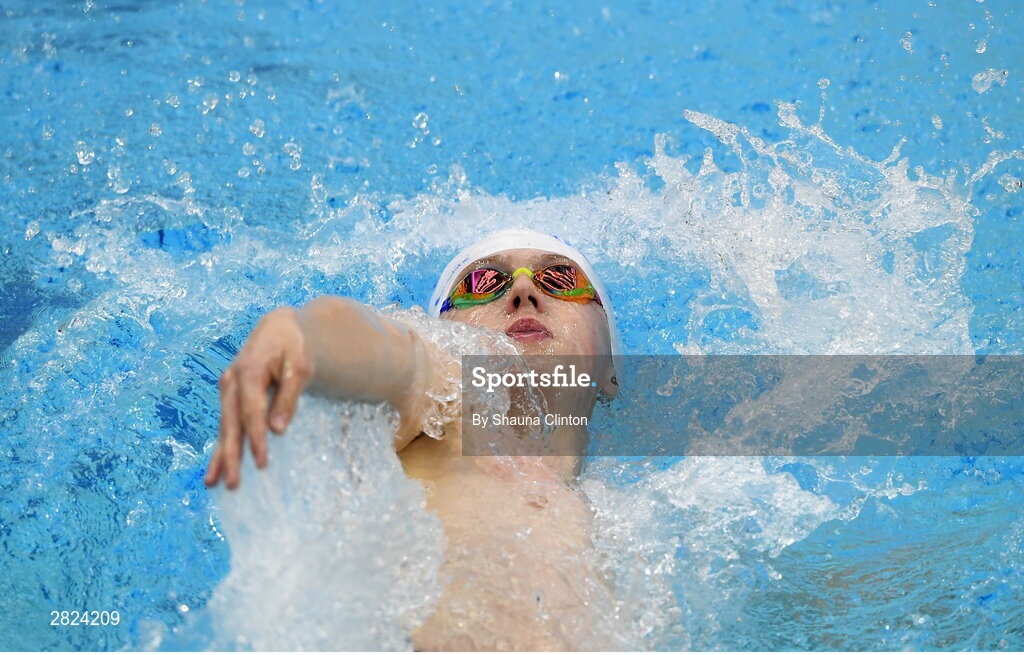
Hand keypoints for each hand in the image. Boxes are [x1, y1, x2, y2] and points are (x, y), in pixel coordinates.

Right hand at [204, 306, 312, 488]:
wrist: (278, 328)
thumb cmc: (294, 347)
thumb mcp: (300, 367)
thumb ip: (289, 397)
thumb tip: (277, 429)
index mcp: (248, 371)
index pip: (252, 413)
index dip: (257, 439)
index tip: (262, 463)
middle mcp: (231, 381)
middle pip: (231, 424)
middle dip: (231, 455)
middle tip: (233, 484)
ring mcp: (227, 389)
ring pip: (224, 427)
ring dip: (219, 456)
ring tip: (212, 483)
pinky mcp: (229, 396)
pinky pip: (225, 424)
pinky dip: (220, 446)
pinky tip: (214, 468)